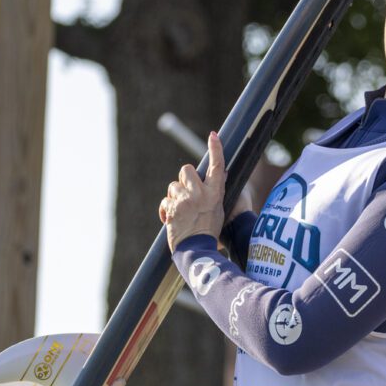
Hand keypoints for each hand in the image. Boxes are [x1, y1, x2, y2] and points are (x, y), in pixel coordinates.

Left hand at [159, 132, 226, 252]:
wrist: (196, 249)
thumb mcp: (218, 209)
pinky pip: (166, 201)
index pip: (217, 166)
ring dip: (175, 196)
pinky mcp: (172, 208)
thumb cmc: (210, 231)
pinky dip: (167, 209)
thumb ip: (215, 191)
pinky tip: (172, 219)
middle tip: (187, 192)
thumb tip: (219, 174)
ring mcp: (185, 200)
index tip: (214, 136)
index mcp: (215, 193)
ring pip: (173, 186)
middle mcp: (200, 194)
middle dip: (184, 178)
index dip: (216, 149)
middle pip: (186, 170)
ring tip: (182, 211)